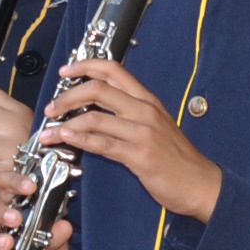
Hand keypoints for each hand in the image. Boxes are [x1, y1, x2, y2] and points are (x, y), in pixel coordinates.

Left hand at [42, 59, 221, 221]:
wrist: (200, 183)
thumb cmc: (175, 157)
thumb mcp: (154, 125)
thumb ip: (128, 113)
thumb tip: (94, 108)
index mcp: (147, 100)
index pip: (113, 70)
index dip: (84, 66)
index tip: (65, 71)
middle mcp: (144, 110)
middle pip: (98, 89)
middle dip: (67, 95)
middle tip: (51, 106)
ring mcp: (142, 132)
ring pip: (95, 116)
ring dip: (65, 121)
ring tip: (48, 130)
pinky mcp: (139, 155)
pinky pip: (102, 143)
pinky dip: (79, 139)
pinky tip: (65, 139)